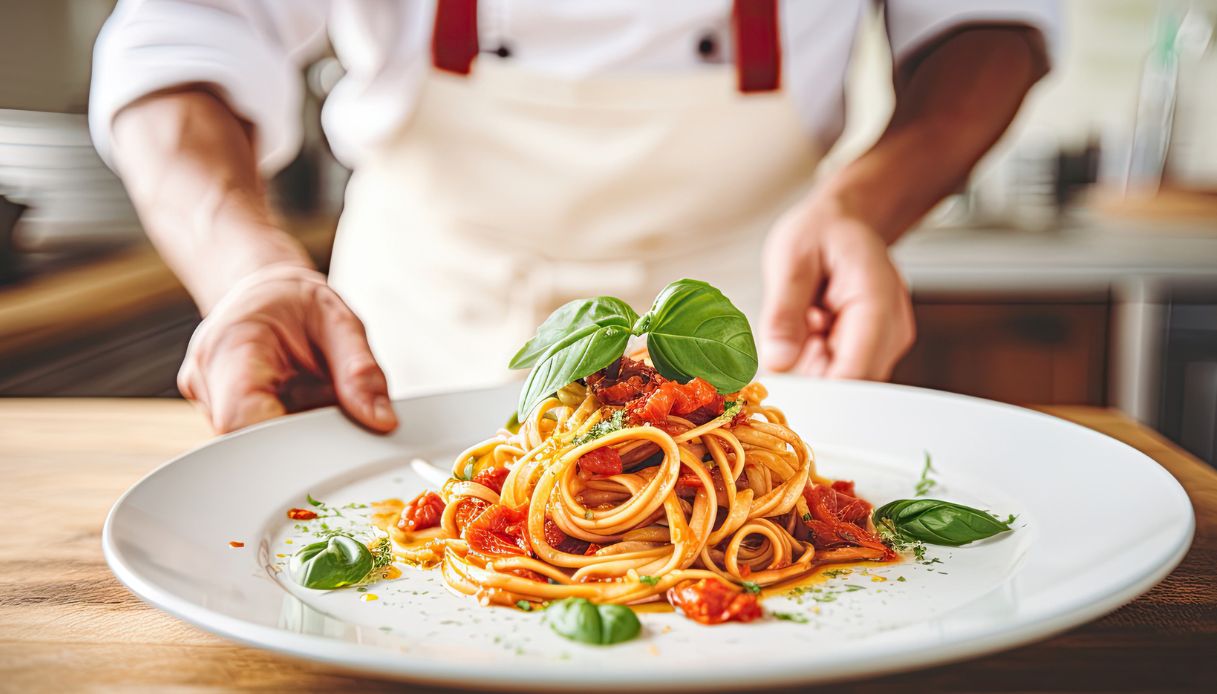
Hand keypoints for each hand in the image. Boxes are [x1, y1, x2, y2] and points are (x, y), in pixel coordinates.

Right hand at [178, 265, 397, 433]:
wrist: (266, 292)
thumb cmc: (296, 301)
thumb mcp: (340, 321)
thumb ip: (361, 371)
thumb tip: (380, 420)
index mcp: (231, 345)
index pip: (242, 418)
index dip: (284, 441)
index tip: (324, 435)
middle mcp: (208, 376)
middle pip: (249, 438)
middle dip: (298, 433)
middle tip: (326, 403)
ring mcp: (208, 397)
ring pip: (254, 441)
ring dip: (292, 427)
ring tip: (308, 391)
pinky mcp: (218, 411)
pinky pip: (254, 434)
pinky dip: (285, 425)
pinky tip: (294, 400)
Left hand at [759, 201, 914, 379]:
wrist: (844, 221)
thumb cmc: (820, 232)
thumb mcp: (790, 259)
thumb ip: (784, 312)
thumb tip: (778, 363)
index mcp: (876, 301)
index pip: (856, 372)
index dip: (819, 393)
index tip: (782, 392)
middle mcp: (891, 329)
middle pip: (852, 384)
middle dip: (811, 373)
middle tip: (793, 329)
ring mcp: (886, 343)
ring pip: (844, 382)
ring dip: (813, 364)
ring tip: (807, 317)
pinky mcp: (872, 350)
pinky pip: (840, 372)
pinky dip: (817, 358)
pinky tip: (813, 325)